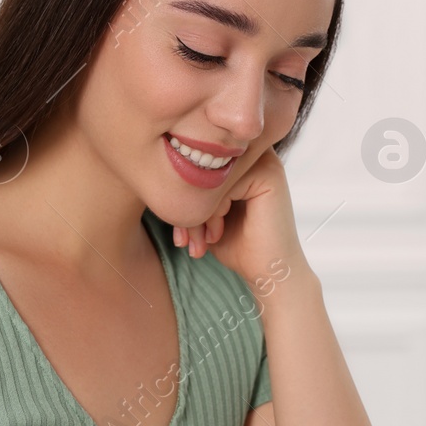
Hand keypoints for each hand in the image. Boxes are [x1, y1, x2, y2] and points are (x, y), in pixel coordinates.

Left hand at [172, 146, 305, 283]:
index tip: (178, 232)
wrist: (269, 273)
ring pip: (209, 176)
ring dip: (196, 213)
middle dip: (185, 205)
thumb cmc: (237, 245)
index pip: (196, 163)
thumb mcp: (205, 214)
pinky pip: (222, 185)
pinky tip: (216, 235)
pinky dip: (212, 213)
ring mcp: (263, 160)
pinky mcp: (268, 174)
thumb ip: (190, 190)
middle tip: (183, 240)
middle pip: (201, 168)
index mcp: (238, 158)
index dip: (181, 195)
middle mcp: (253, 152)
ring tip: (199, 241)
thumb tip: (156, 172)